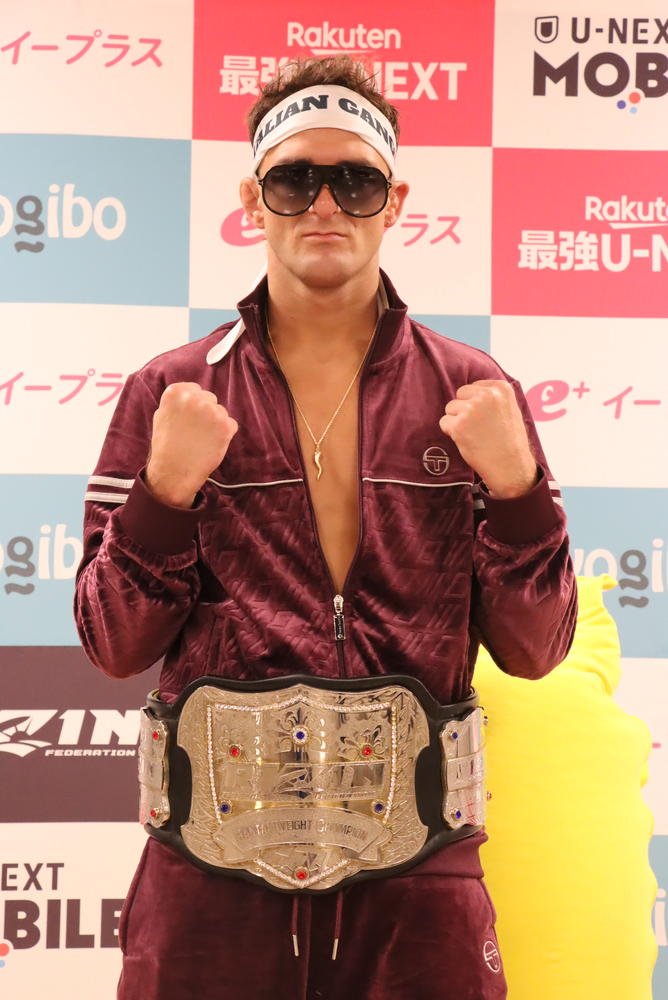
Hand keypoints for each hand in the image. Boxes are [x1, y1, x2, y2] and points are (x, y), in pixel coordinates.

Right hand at [145, 382, 237, 507]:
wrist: (174, 471)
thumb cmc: (166, 446)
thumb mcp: (162, 415)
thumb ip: (178, 401)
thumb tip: (193, 392)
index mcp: (176, 392)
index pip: (194, 389)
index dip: (192, 406)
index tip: (187, 419)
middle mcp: (194, 398)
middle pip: (209, 399)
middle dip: (205, 413)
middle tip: (194, 432)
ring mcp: (212, 411)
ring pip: (220, 412)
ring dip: (215, 424)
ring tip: (200, 440)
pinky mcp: (226, 425)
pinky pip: (230, 425)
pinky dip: (224, 435)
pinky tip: (210, 445)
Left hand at [439, 380, 537, 497]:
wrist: (510, 465)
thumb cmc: (509, 441)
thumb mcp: (509, 409)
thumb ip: (492, 397)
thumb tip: (470, 392)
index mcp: (501, 388)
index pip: (474, 387)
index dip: (476, 404)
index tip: (486, 418)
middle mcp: (486, 395)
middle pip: (460, 394)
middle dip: (464, 409)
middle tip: (478, 427)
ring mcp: (472, 409)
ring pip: (450, 408)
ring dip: (457, 421)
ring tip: (475, 434)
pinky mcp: (459, 425)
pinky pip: (444, 422)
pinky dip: (451, 432)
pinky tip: (467, 440)